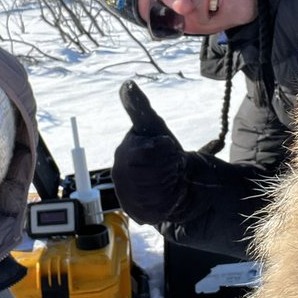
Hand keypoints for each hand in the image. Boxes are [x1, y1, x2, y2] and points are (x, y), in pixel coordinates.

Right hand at [111, 81, 190, 225]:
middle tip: (173, 165)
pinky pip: (156, 209)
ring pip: (156, 192)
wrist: (177, 183)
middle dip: (170, 168)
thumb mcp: (154, 127)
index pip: (145, 154)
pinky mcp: (137, 213)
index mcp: (125, 153)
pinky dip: (168, 203)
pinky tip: (169, 196)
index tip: (169, 148)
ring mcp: (127, 196)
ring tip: (171, 180)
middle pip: (152, 174)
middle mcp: (121, 176)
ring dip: (171, 185)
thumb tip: (126, 84)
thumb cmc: (164, 153)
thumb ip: (139, 107)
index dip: (164, 151)